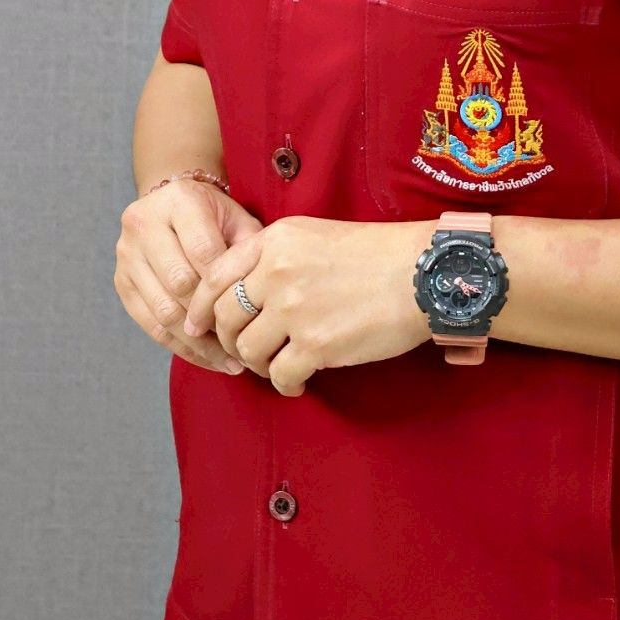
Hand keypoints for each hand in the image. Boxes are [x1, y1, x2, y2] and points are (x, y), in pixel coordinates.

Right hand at [115, 178, 268, 373]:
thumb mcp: (237, 219)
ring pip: (163, 310)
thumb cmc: (214, 216)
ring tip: (230, 362)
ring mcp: (127, 254)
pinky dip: (181, 347)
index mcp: (178, 201)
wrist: (172, 205)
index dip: (227, 287)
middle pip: (179, 283)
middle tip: (245, 344)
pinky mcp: (122, 282)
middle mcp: (144, 223)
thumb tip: (259, 296)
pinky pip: (150, 325)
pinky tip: (208, 359)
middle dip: (214, 318)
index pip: (203, 252)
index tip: (252, 315)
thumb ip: (250, 249)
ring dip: (199, 343)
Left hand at [182, 214, 433, 397]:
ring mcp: (294, 310)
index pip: (214, 277)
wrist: (423, 273)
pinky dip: (285, 384)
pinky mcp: (316, 345)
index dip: (199, 307)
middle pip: (225, 318)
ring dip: (258, 365)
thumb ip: (275, 256)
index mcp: (274, 241)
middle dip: (231, 341)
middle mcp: (276, 272)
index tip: (197, 325)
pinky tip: (299, 382)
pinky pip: (280, 376)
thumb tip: (245, 291)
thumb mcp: (315, 235)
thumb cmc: (377, 254)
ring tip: (278, 366)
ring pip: (248, 350)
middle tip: (248, 352)